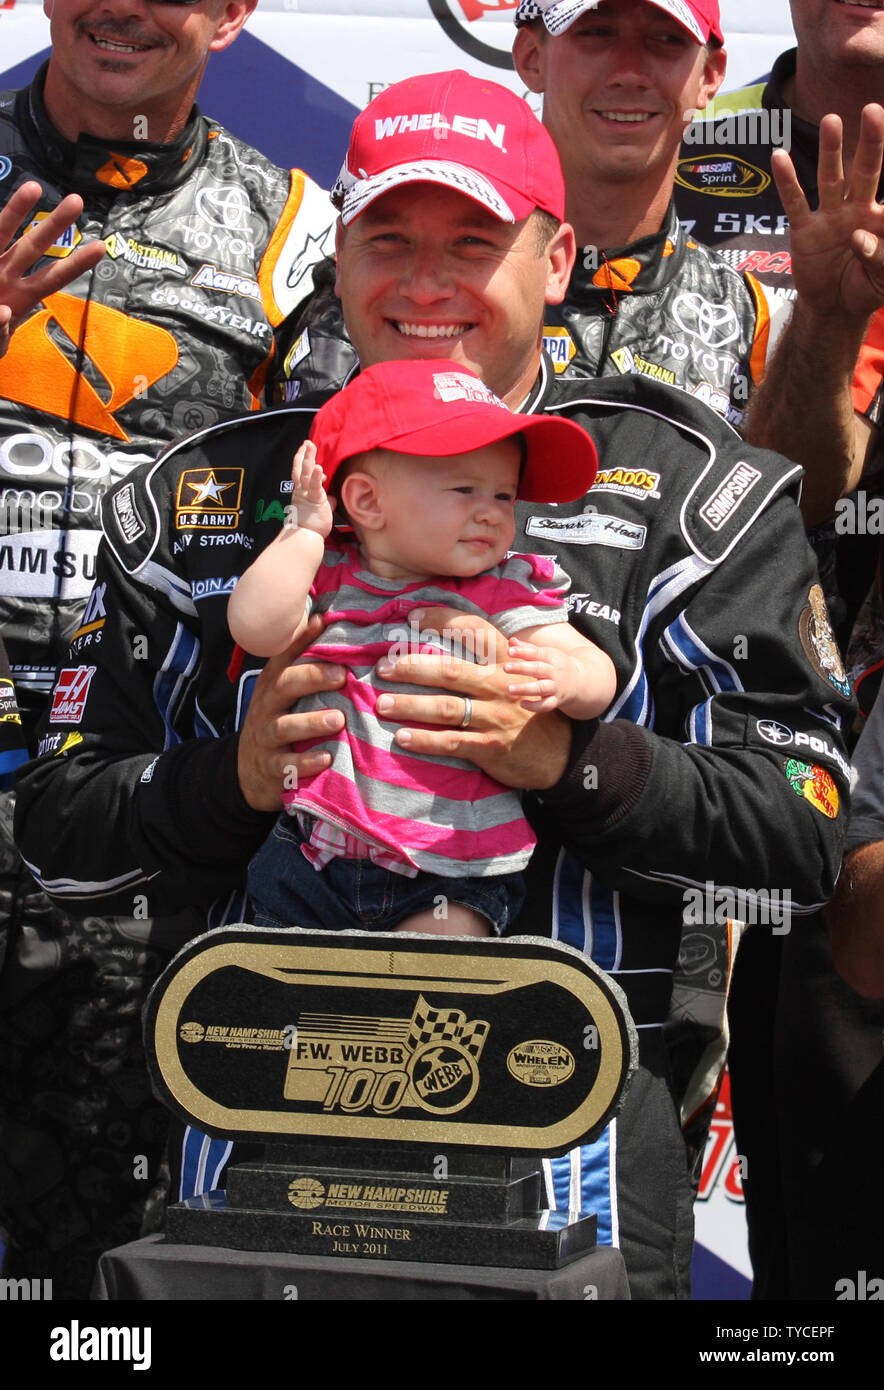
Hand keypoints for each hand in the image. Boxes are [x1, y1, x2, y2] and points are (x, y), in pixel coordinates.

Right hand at [0, 181, 105, 356]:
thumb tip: (3, 312)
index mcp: (22, 295)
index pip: (54, 277)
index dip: (77, 264)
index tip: (100, 247)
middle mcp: (5, 274)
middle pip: (33, 245)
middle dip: (54, 224)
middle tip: (77, 200)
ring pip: (1, 233)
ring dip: (16, 209)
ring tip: (33, 186)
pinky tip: (11, 254)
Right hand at [236, 617, 345, 810]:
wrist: (246, 771)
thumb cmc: (277, 721)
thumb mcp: (283, 693)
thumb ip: (303, 663)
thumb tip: (325, 619)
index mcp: (273, 684)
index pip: (284, 656)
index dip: (301, 638)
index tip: (323, 622)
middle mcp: (267, 706)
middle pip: (285, 686)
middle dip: (312, 678)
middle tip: (342, 676)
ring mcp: (266, 736)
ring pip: (285, 726)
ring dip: (312, 722)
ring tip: (338, 719)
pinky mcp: (271, 767)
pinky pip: (286, 765)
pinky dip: (305, 762)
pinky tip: (326, 758)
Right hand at [286, 439, 333, 536]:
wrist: (305, 538)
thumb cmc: (312, 527)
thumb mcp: (320, 511)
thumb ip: (326, 502)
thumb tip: (333, 499)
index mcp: (302, 493)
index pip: (301, 473)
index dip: (302, 460)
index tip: (304, 449)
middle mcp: (302, 492)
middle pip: (301, 469)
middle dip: (304, 454)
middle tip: (307, 442)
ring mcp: (307, 495)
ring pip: (306, 474)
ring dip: (309, 459)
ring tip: (310, 446)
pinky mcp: (315, 501)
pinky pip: (315, 487)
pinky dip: (317, 477)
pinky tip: (320, 468)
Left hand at [374, 607, 570, 789]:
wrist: (560, 752)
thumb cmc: (525, 709)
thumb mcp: (513, 677)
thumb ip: (483, 660)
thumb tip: (439, 642)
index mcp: (504, 663)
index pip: (473, 632)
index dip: (442, 620)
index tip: (411, 616)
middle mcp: (499, 686)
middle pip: (450, 671)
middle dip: (412, 668)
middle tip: (382, 667)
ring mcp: (495, 717)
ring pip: (446, 708)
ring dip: (410, 705)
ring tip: (382, 704)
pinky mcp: (491, 747)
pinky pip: (452, 742)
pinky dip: (425, 740)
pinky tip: (402, 737)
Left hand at [504, 637, 582, 712]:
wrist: (579, 680)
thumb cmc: (555, 664)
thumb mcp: (546, 653)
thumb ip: (528, 648)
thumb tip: (511, 641)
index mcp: (552, 657)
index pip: (537, 653)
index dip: (523, 652)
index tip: (510, 651)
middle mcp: (554, 672)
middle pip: (538, 669)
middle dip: (522, 668)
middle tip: (505, 667)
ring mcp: (555, 687)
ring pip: (541, 688)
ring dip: (525, 689)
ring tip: (510, 689)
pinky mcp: (556, 700)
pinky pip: (546, 705)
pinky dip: (534, 706)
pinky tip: (521, 704)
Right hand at [773, 104, 883, 321]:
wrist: (834, 309)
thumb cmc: (864, 289)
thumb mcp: (881, 280)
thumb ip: (878, 257)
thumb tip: (859, 235)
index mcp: (881, 219)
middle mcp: (857, 209)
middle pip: (866, 170)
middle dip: (871, 141)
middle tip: (873, 110)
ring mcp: (830, 217)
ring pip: (832, 178)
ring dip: (832, 150)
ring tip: (831, 120)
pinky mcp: (805, 230)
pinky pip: (795, 202)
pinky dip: (787, 181)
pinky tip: (780, 156)